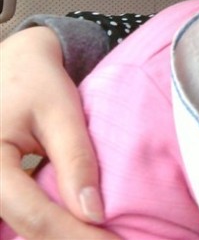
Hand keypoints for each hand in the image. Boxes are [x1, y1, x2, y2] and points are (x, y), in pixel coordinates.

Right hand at [0, 27, 114, 238]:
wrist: (12, 66)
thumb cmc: (35, 81)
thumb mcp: (60, 111)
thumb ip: (75, 160)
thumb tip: (95, 215)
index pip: (36, 216)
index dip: (79, 237)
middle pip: (27, 231)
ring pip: (22, 231)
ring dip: (61, 238)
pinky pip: (20, 221)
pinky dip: (48, 230)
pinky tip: (81, 232)